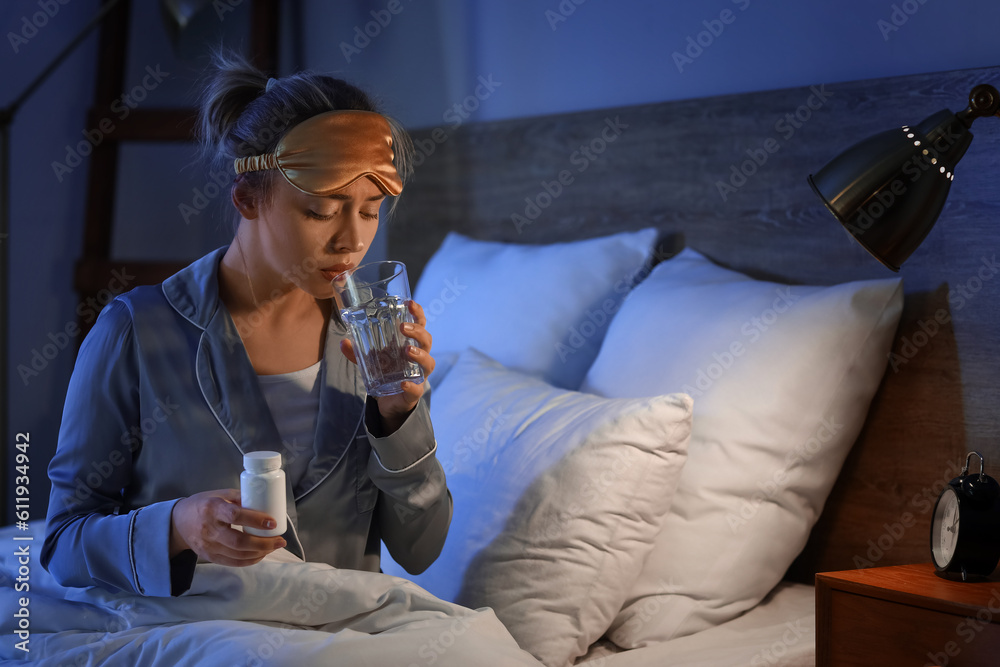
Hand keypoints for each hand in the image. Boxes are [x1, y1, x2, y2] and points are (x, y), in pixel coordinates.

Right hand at [169, 489, 286, 565]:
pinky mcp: (209, 556)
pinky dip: (249, 561)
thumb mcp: (219, 493)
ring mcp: (208, 546)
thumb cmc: (203, 504)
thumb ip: (240, 497)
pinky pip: (232, 562)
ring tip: (274, 547)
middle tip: (280, 541)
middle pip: (238, 542)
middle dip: (263, 544)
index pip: (235, 516)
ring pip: (237, 555)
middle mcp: (209, 529)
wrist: (178, 522)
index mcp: (212, 508)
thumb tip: (265, 501)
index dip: (256, 520)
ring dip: (260, 553)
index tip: (272, 522)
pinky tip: (261, 555)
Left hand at [341, 299, 434, 432]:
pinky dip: (412, 386)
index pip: (420, 325)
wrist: (388, 401)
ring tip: (408, 350)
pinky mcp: (414, 393)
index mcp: (410, 344)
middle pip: (427, 341)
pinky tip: (404, 383)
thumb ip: (357, 352)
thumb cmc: (386, 373)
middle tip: (403, 327)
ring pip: (429, 363)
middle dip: (418, 332)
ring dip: (420, 355)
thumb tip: (343, 342)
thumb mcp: (370, 360)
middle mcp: (419, 358)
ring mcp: (419, 375)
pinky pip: (417, 389)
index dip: (417, 313)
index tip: (410, 303)